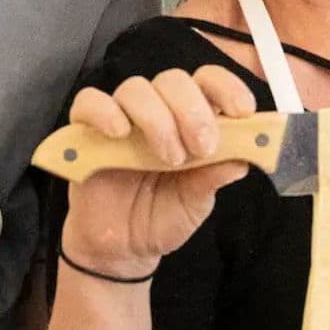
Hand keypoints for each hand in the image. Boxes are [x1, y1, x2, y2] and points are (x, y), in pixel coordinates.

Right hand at [60, 66, 256, 279]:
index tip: (242, 111)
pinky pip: (88, 102)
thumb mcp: (197, 202)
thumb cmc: (163, 216)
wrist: (122, 249)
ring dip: (157, 119)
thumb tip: (244, 156)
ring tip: (168, 159)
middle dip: (192, 109)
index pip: (208, 81)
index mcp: (190, 120)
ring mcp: (121, 118)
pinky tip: (118, 134)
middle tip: (202, 147)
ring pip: (136, 89)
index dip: (226, 87)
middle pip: (173, 80)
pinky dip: (104, 111)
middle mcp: (157, 111)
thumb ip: (215, 176)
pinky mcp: (86, 132)